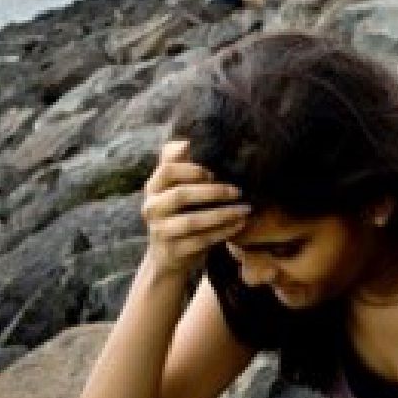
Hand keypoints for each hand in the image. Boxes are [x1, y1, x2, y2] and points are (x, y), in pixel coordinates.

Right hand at [141, 139, 249, 275]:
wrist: (169, 257)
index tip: (214, 172)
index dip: (192, 169)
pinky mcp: (174, 251)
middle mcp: (152, 208)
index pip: (167, 170)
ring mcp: (161, 230)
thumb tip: (188, 140)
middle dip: (213, 191)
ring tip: (245, 209)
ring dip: (222, 214)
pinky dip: (223, 232)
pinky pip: (201, 241)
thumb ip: (180, 165)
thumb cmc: (180, 214)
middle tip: (238, 190)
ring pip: (192, 221)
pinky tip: (239, 224)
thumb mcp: (176, 189)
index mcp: (154, 187)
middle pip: (180, 195)